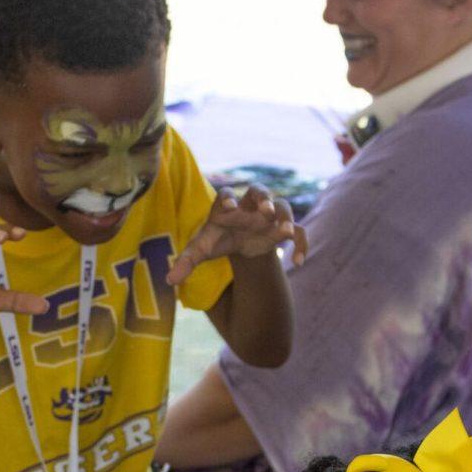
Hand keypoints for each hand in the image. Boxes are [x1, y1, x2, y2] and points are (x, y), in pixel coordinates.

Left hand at [167, 184, 307, 285]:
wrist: (239, 241)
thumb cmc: (219, 239)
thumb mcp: (202, 250)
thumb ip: (186, 261)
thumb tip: (169, 280)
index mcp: (228, 206)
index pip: (227, 196)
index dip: (228, 200)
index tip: (229, 209)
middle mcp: (250, 206)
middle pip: (259, 191)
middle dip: (264, 198)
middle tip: (266, 209)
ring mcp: (269, 216)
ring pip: (283, 206)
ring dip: (285, 217)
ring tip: (286, 232)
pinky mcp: (282, 229)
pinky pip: (299, 231)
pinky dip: (301, 244)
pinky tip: (299, 262)